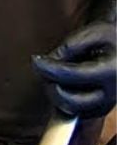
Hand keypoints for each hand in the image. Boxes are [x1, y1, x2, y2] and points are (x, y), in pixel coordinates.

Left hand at [33, 0, 115, 118]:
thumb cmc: (111, 38)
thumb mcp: (94, 32)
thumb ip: (70, 46)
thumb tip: (50, 61)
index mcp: (110, 72)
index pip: (70, 75)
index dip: (48, 67)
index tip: (35, 59)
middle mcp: (111, 94)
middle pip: (69, 100)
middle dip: (50, 85)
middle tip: (44, 69)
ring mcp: (106, 104)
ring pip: (69, 109)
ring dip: (54, 92)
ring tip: (55, 73)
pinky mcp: (100, 109)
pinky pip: (74, 112)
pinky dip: (62, 99)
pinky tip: (61, 82)